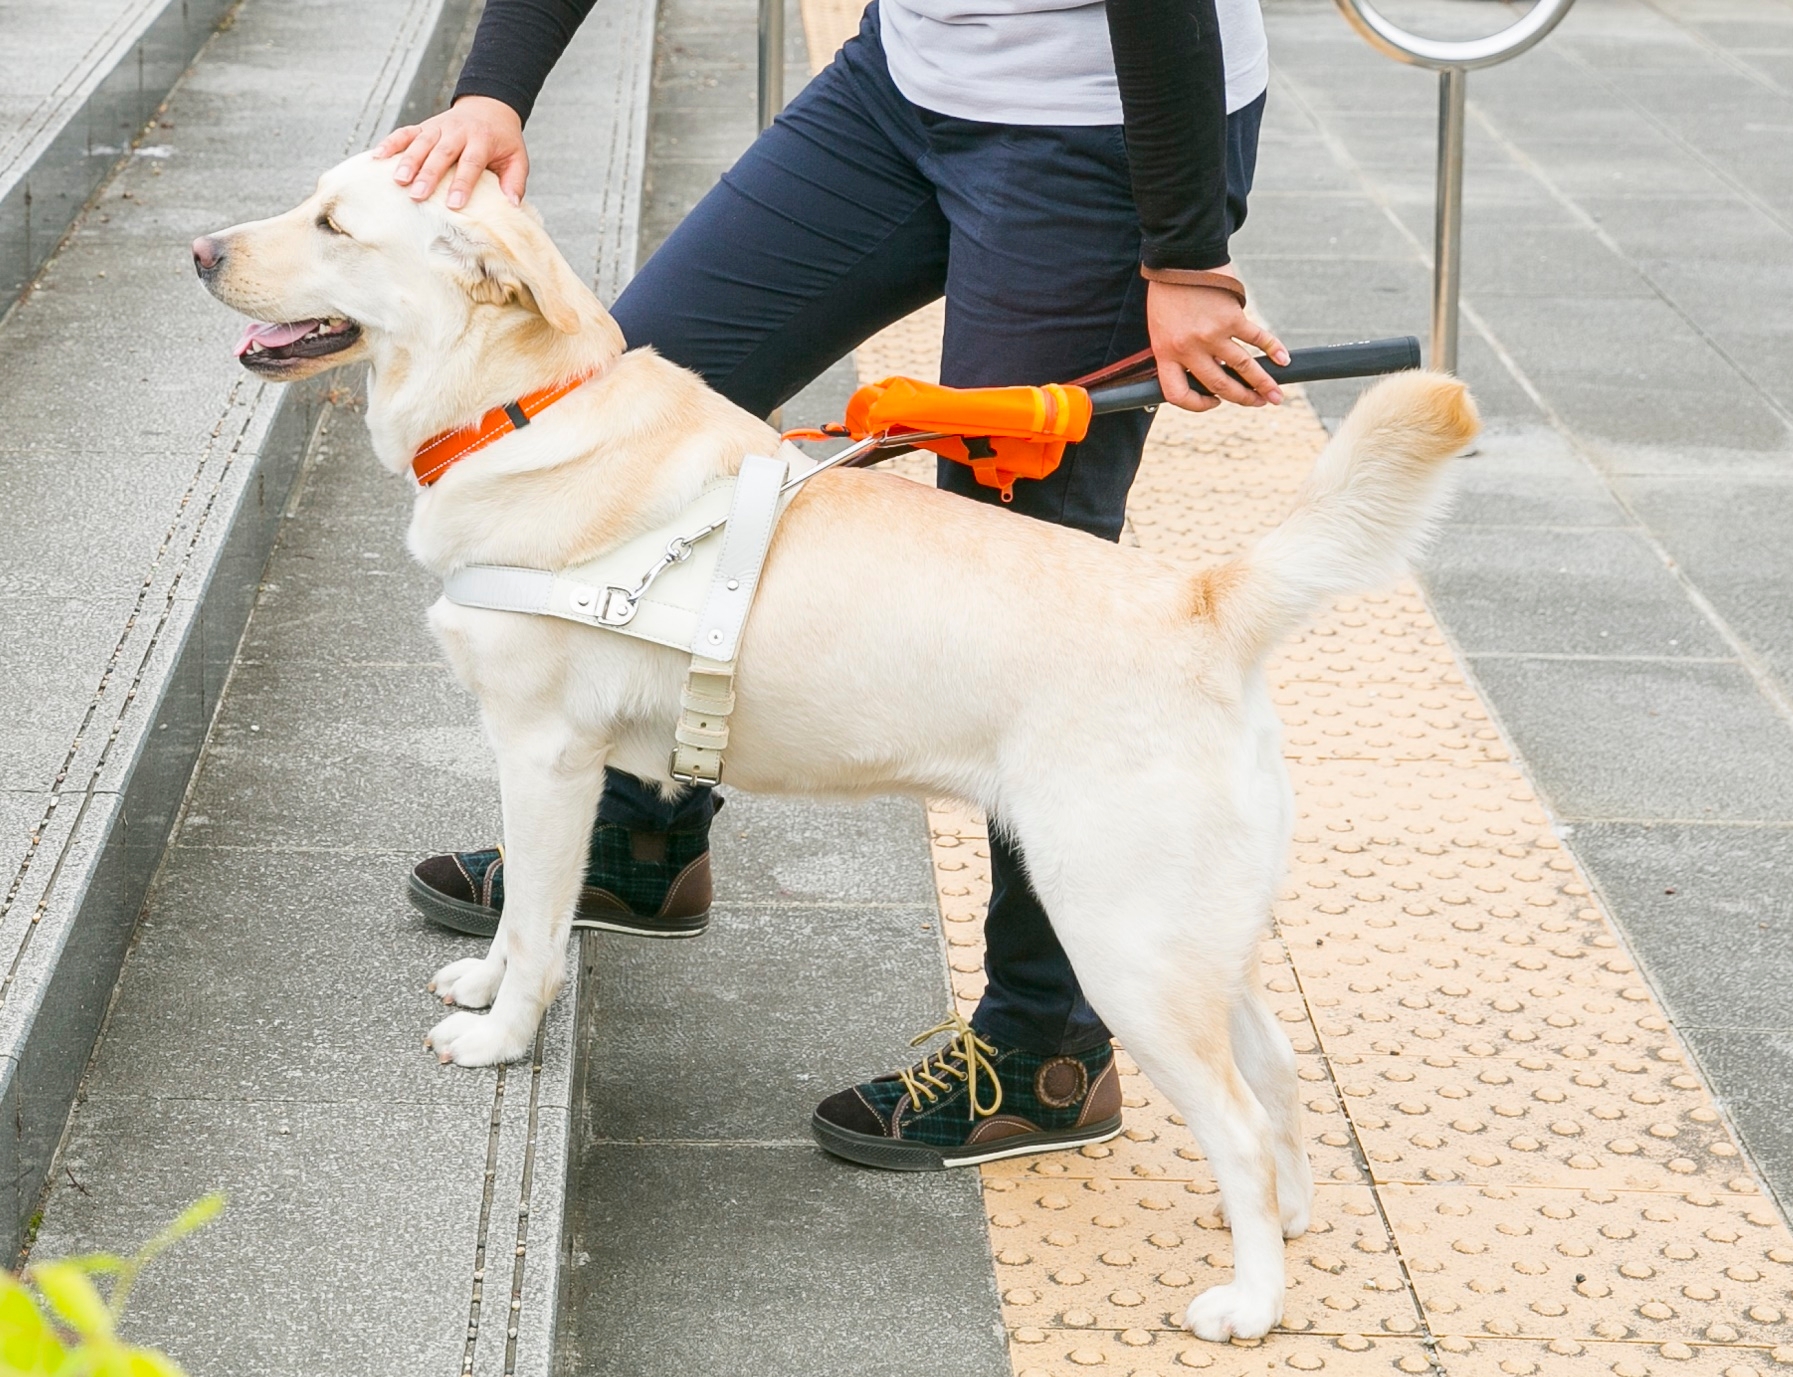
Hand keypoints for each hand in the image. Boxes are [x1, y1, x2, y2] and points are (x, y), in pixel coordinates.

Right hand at [373, 95, 529, 209]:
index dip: (462, 183)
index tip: (454, 203)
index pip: (471, 163)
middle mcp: (458, 131)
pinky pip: (405, 132)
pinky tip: (377, 156)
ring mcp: (439, 127)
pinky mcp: (425, 126)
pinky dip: (391, 142)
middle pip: (442, 153)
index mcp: (482, 140)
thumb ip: (515, 181)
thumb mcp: (517, 158)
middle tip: (417, 195)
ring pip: (421, 142)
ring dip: (408, 161)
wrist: (490, 106)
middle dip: (429, 174)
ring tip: (398, 181)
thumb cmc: (503, 140)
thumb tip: (512, 205)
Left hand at [1146, 270, 1289, 412]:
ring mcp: (1213, 333)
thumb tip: (1211, 371)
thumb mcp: (1161, 329)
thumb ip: (1180, 353)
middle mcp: (1190, 347)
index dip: (1196, 405)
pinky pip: (1257, 338)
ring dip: (1263, 383)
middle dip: (1242, 398)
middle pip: (1219, 384)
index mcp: (1166, 353)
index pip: (1178, 393)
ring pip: (1243, 366)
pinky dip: (1273, 349)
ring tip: (1276, 394)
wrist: (1179, 258)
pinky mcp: (1232, 316)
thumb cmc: (1168, 294)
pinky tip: (1283, 360)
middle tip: (1259, 403)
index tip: (1214, 402)